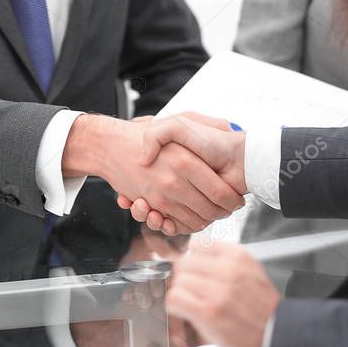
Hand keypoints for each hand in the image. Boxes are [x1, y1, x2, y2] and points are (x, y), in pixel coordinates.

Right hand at [62, 114, 243, 234]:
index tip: (237, 201)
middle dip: (222, 214)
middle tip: (226, 210)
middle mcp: (174, 181)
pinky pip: (174, 225)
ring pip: (194, 222)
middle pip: (210, 211)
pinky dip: (183, 226)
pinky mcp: (151, 206)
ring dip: (203, 222)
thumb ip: (208, 122)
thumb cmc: (148, 131)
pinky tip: (186, 213)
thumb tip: (231, 128)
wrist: (110, 145)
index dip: (232, 201)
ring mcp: (162, 196)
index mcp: (186, 161)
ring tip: (209, 213)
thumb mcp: (178, 120)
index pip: (221, 192)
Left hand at [166, 243, 279, 346]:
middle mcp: (228, 269)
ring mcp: (218, 290)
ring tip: (194, 306)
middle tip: (194, 293)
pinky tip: (188, 313)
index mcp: (238, 256)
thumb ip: (225, 262)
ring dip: (181, 295)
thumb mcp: (250, 272)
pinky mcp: (208, 312)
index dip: (192, 261)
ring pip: (178, 281)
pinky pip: (175, 298)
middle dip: (185, 279)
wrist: (278, 337)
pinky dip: (176, 307)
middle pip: (184, 263)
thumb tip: (194, 258)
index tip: (194, 272)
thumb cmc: (263, 310)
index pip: (197, 245)